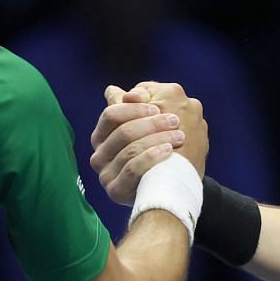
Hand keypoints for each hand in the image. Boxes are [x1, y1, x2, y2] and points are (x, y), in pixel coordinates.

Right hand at [90, 81, 206, 202]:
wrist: (174, 187)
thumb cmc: (164, 150)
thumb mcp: (154, 122)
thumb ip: (137, 104)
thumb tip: (113, 90)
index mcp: (103, 136)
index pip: (111, 115)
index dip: (134, 108)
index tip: (158, 107)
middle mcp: (99, 155)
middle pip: (122, 131)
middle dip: (151, 124)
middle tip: (175, 120)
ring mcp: (105, 175)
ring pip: (129, 149)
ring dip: (157, 139)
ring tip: (179, 137)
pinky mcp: (116, 191)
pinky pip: (132, 170)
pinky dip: (152, 157)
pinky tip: (169, 151)